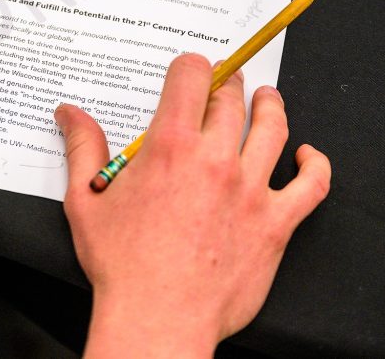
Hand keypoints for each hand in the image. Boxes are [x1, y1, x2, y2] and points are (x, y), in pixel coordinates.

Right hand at [56, 53, 330, 358]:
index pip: (192, 76)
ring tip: (267, 99)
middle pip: (232, 99)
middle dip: (227, 84)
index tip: (190, 70)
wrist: (159, 319)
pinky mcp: (275, 223)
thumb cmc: (122, 267)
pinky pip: (312, 185)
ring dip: (270, 107)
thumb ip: (82, 148)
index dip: (191, 65)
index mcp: (170, 146)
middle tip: (225, 84)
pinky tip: (307, 155)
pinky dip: (315, 164)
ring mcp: (251, 190)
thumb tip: (69, 114)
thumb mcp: (86, 200)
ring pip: (273, 129)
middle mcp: (215, 159)